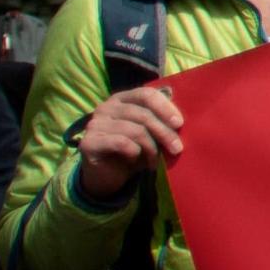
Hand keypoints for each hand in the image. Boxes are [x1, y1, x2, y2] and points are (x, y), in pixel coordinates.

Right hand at [76, 84, 183, 199]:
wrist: (107, 175)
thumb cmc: (133, 150)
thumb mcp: (151, 134)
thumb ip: (161, 120)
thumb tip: (179, 112)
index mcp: (122, 99)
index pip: (146, 94)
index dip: (165, 108)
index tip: (180, 124)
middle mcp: (106, 107)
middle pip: (143, 114)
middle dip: (164, 132)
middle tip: (177, 148)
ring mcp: (95, 124)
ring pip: (135, 130)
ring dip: (152, 148)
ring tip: (155, 160)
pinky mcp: (89, 142)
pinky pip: (122, 143)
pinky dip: (135, 153)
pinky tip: (135, 160)